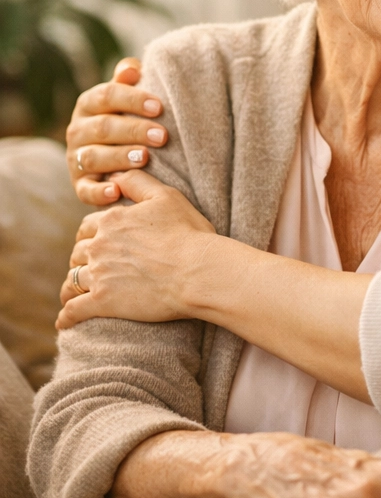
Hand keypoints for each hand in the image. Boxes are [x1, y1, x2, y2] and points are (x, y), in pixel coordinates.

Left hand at [58, 170, 220, 328]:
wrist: (198, 271)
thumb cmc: (188, 233)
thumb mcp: (167, 197)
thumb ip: (137, 182)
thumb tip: (115, 175)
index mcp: (112, 220)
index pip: (88, 226)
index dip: (92, 234)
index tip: (98, 242)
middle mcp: (99, 246)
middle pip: (78, 253)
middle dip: (82, 259)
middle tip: (90, 267)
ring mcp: (99, 275)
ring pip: (72, 281)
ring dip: (72, 286)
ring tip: (74, 294)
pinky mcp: (102, 302)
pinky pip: (73, 311)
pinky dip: (66, 316)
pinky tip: (65, 322)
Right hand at [66, 57, 167, 204]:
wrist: (117, 157)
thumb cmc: (129, 119)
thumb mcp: (128, 98)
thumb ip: (129, 81)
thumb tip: (132, 68)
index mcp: (89, 104)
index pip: (106, 95)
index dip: (132, 99)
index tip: (159, 106)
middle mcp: (77, 130)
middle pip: (103, 127)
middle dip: (133, 130)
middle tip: (162, 136)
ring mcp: (77, 158)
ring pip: (94, 157)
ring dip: (119, 157)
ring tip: (145, 158)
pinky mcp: (81, 185)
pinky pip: (85, 190)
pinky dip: (99, 192)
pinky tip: (117, 190)